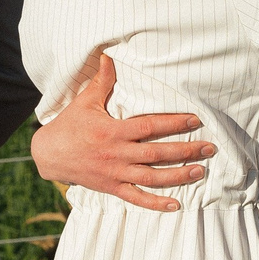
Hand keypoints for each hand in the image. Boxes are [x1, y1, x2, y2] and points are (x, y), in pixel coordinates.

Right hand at [29, 54, 214, 211]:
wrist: (48, 155)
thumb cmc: (69, 125)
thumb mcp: (85, 101)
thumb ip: (102, 80)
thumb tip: (109, 54)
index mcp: (113, 131)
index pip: (149, 126)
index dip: (173, 123)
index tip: (195, 120)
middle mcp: (117, 154)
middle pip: (157, 154)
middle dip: (185, 151)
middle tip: (210, 148)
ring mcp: (115, 174)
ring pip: (152, 177)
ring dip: (178, 176)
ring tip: (201, 171)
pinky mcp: (112, 188)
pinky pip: (137, 197)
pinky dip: (156, 203)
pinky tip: (176, 205)